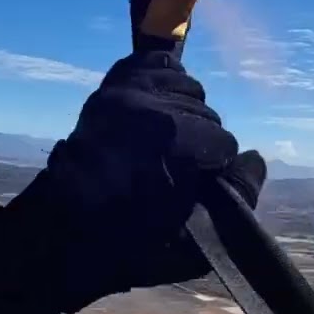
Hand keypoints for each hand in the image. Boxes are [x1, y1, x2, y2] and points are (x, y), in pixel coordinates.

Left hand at [0, 51, 265, 313]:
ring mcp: (124, 94)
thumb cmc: (126, 247)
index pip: (224, 142)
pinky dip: (163, 81)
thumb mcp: (193, 243)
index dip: (216, 169)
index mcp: (176, 142)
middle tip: (181, 170)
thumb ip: (237, 197)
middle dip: (201, 141)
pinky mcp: (108, 89)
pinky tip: (161, 108)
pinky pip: (153, 66)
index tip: (198, 188)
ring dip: (185, 112)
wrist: (59, 235)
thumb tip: (254, 159)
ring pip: (185, 88)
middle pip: (206, 113)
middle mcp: (151, 107)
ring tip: (169, 142)